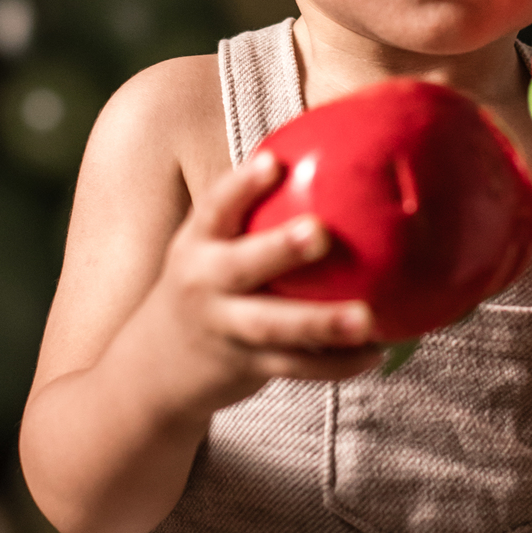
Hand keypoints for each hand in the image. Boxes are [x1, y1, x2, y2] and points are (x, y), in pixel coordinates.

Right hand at [147, 148, 382, 414]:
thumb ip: (254, 216)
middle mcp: (204, 284)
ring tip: (366, 318)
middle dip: (280, 249)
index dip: (242, 185)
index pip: (216, 207)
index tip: (273, 164)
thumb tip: (336, 166)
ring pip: (273, 325)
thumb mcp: (211, 248)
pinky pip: (295, 365)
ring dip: (320, 322)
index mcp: (198, 244)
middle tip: (321, 233)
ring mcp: (224, 328)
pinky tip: (376, 352)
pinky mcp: (246, 366)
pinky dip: (336, 363)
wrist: (155, 368)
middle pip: (241, 266)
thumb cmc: (207, 287)